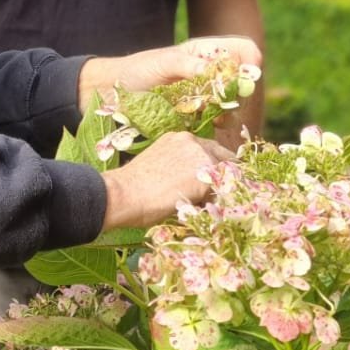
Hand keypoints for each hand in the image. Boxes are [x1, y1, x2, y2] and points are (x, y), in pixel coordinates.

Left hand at [78, 35, 261, 108]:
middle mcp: (212, 73)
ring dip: (228, 111)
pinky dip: (216, 125)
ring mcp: (207, 96)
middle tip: (224, 100)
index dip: (250, 60)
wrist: (114, 94)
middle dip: (238, 91)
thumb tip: (211, 71)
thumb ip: (186, 65)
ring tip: (211, 114)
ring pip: (234, 104)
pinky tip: (204, 125)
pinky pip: (218, 122)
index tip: (245, 75)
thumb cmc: (138, 70)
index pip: (243, 49)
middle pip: (243, 81)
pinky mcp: (199, 117)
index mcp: (207, 52)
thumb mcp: (161, 63)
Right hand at [99, 131, 233, 233]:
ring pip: (225, 175)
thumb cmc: (133, 187)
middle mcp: (193, 141)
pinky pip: (223, 191)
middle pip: (223, 158)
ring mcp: (202, 156)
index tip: (212, 182)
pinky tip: (202, 212)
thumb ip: (179, 167)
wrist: (124, 195)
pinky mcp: (207, 175)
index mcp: (179, 138)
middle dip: (222, 177)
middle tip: (216, 196)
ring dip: (218, 190)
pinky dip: (217, 202)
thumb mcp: (159, 165)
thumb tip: (190, 182)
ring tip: (204, 207)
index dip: (212, 167)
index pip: (209, 150)